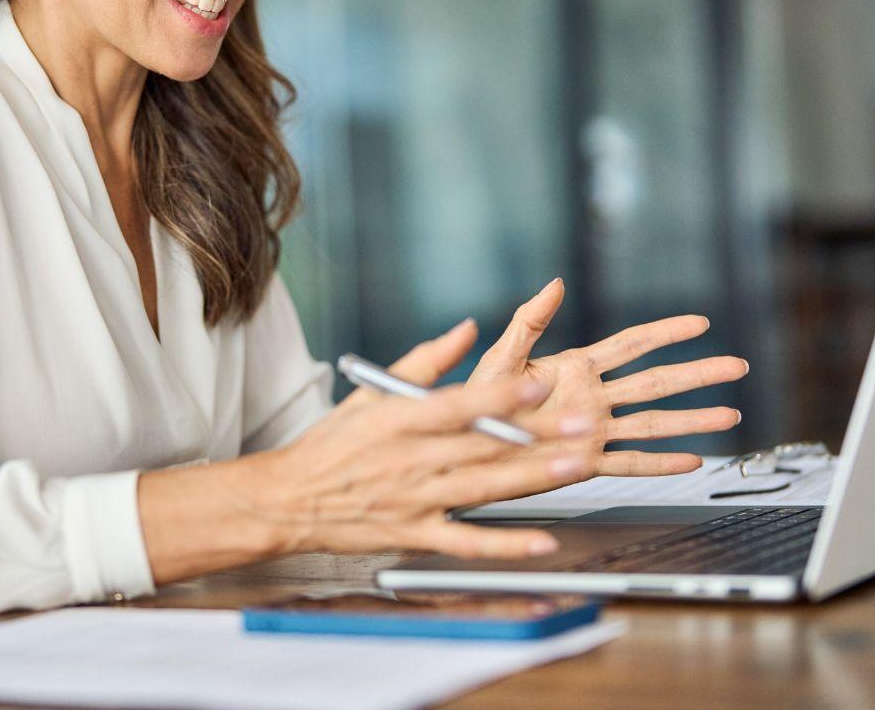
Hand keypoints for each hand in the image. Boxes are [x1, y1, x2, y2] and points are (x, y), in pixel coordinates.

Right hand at [248, 320, 599, 559]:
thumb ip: (424, 361)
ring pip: (483, 487)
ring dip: (532, 477)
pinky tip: (541, 542)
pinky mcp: (416, 534)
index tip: (538, 386)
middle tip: (584, 425)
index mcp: (399, 420)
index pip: (457, 405)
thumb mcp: (371, 392)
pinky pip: (467, 542)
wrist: (291, 499)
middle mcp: (410, 459)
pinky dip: (506, 546)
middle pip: (482, 444)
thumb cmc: (332, 444)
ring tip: (574, 465)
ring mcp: (415, 499)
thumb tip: (467, 329)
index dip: (500, 397)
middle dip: (538, 434)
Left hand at [465, 278, 747, 485]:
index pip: (632, 345)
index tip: (700, 323)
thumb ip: (529, 321)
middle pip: (657, 382)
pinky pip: (629, 463)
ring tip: (731, 413)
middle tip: (736, 366)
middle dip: (698, 374)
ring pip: (653, 423)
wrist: (462, 446)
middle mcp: (593, 397)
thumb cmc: (476, 400)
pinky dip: (661, 464)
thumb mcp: (502, 357)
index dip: (667, 332)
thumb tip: (555, 284)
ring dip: (693, 419)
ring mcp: (593, 431)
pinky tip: (692, 460)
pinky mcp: (584, 462)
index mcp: (576, 367)